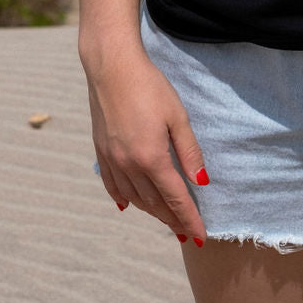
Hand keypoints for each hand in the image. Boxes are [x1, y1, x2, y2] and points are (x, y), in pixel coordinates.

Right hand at [85, 47, 208, 243]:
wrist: (111, 67)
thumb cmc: (149, 86)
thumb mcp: (177, 116)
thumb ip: (189, 151)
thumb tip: (201, 181)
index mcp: (151, 158)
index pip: (175, 198)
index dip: (189, 218)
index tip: (200, 235)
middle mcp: (129, 165)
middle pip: (154, 202)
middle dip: (172, 219)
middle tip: (185, 231)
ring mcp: (112, 161)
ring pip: (134, 198)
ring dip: (151, 211)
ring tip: (165, 219)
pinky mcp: (101, 152)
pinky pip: (113, 186)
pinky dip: (125, 199)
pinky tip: (130, 205)